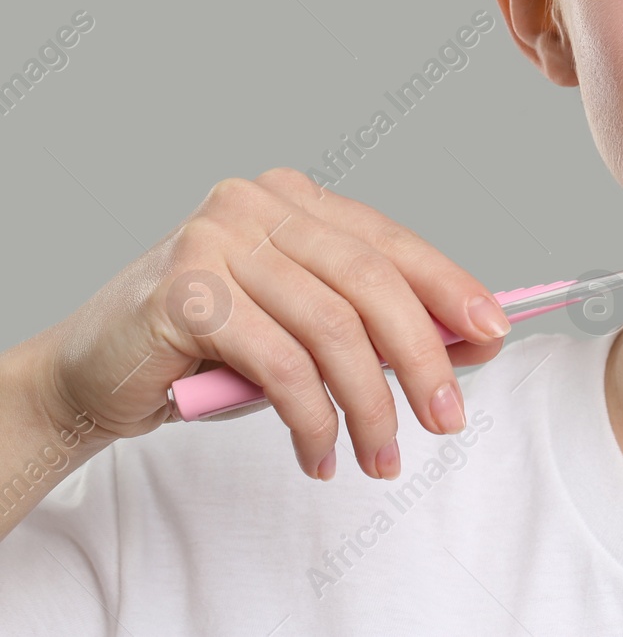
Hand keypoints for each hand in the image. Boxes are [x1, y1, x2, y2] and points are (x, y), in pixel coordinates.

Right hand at [34, 167, 510, 481]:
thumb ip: (375, 322)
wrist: (95, 373)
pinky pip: (281, 365)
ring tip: (381, 456)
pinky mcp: (185, 293)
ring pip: (332, 329)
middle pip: (371, 281)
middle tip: (448, 419)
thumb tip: (473, 343)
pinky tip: (320, 454)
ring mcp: (217, 241)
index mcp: (295, 199)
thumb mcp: (304, 326)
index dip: (450, 288)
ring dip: (369, 405)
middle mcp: (257, 204)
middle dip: (423, 357)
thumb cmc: (212, 350)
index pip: (392, 241)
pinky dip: (312, 419)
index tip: (494, 333)